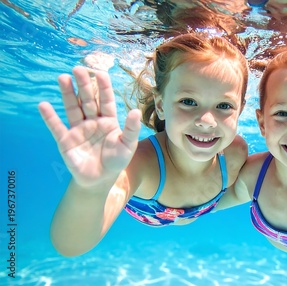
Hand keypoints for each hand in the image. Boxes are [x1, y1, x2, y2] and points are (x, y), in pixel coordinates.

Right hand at [38, 66, 141, 186]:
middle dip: (83, 85)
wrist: (100, 180)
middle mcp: (92, 121)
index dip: (103, 87)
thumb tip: (135, 111)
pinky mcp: (66, 140)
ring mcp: (78, 129)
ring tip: (63, 78)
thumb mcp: (128, 145)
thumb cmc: (116, 161)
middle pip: (87, 100)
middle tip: (78, 69)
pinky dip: (50, 117)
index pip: (105, 100)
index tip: (100, 73)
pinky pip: (56, 127)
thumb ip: (131, 129)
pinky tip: (44, 105)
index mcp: (108, 121)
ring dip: (67, 93)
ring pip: (72, 108)